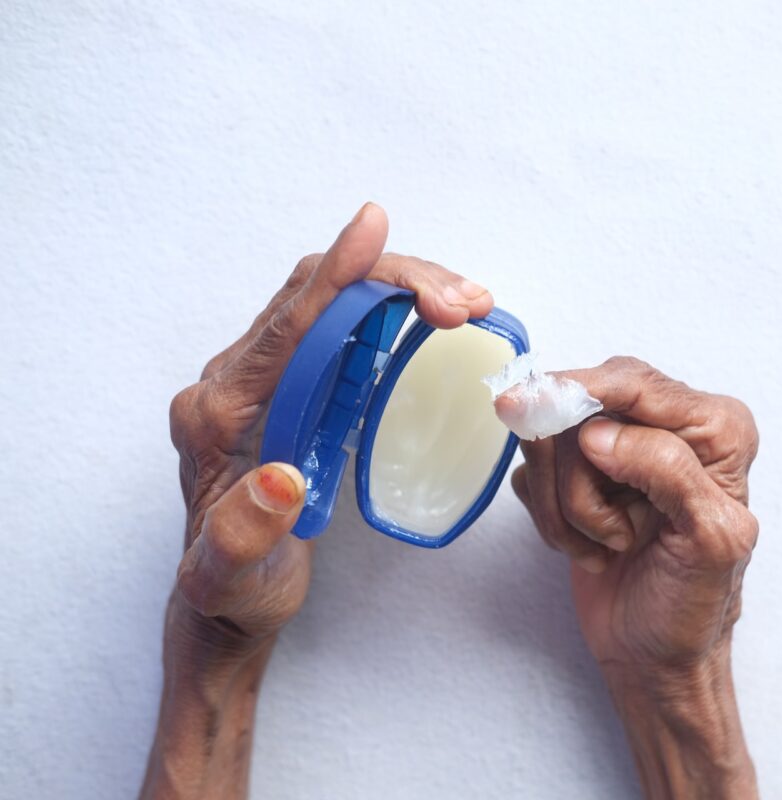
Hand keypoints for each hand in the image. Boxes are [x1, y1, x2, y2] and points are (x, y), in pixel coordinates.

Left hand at [142, 203, 494, 799]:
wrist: (229, 602)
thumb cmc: (236, 592)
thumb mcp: (233, 579)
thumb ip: (244, 534)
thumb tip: (282, 479)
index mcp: (220, 413)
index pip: (284, 328)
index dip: (335, 276)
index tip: (373, 226)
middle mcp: (235, 384)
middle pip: (315, 298)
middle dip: (393, 281)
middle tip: (465, 301)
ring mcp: (264, 382)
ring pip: (333, 305)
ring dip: (399, 291)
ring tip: (465, 305)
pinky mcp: (293, 390)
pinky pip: (341, 329)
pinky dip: (390, 313)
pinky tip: (432, 320)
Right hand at [507, 357, 759, 798]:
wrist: (656, 658)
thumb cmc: (694, 607)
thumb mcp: (708, 539)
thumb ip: (666, 471)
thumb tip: (599, 432)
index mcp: (716, 427)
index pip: (637, 385)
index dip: (579, 392)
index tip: (529, 407)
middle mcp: (671, 426)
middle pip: (583, 407)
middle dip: (578, 477)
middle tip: (610, 531)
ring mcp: (620, 447)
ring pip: (552, 441)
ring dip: (567, 507)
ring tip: (609, 545)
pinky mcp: (579, 473)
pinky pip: (534, 470)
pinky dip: (550, 517)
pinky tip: (590, 546)